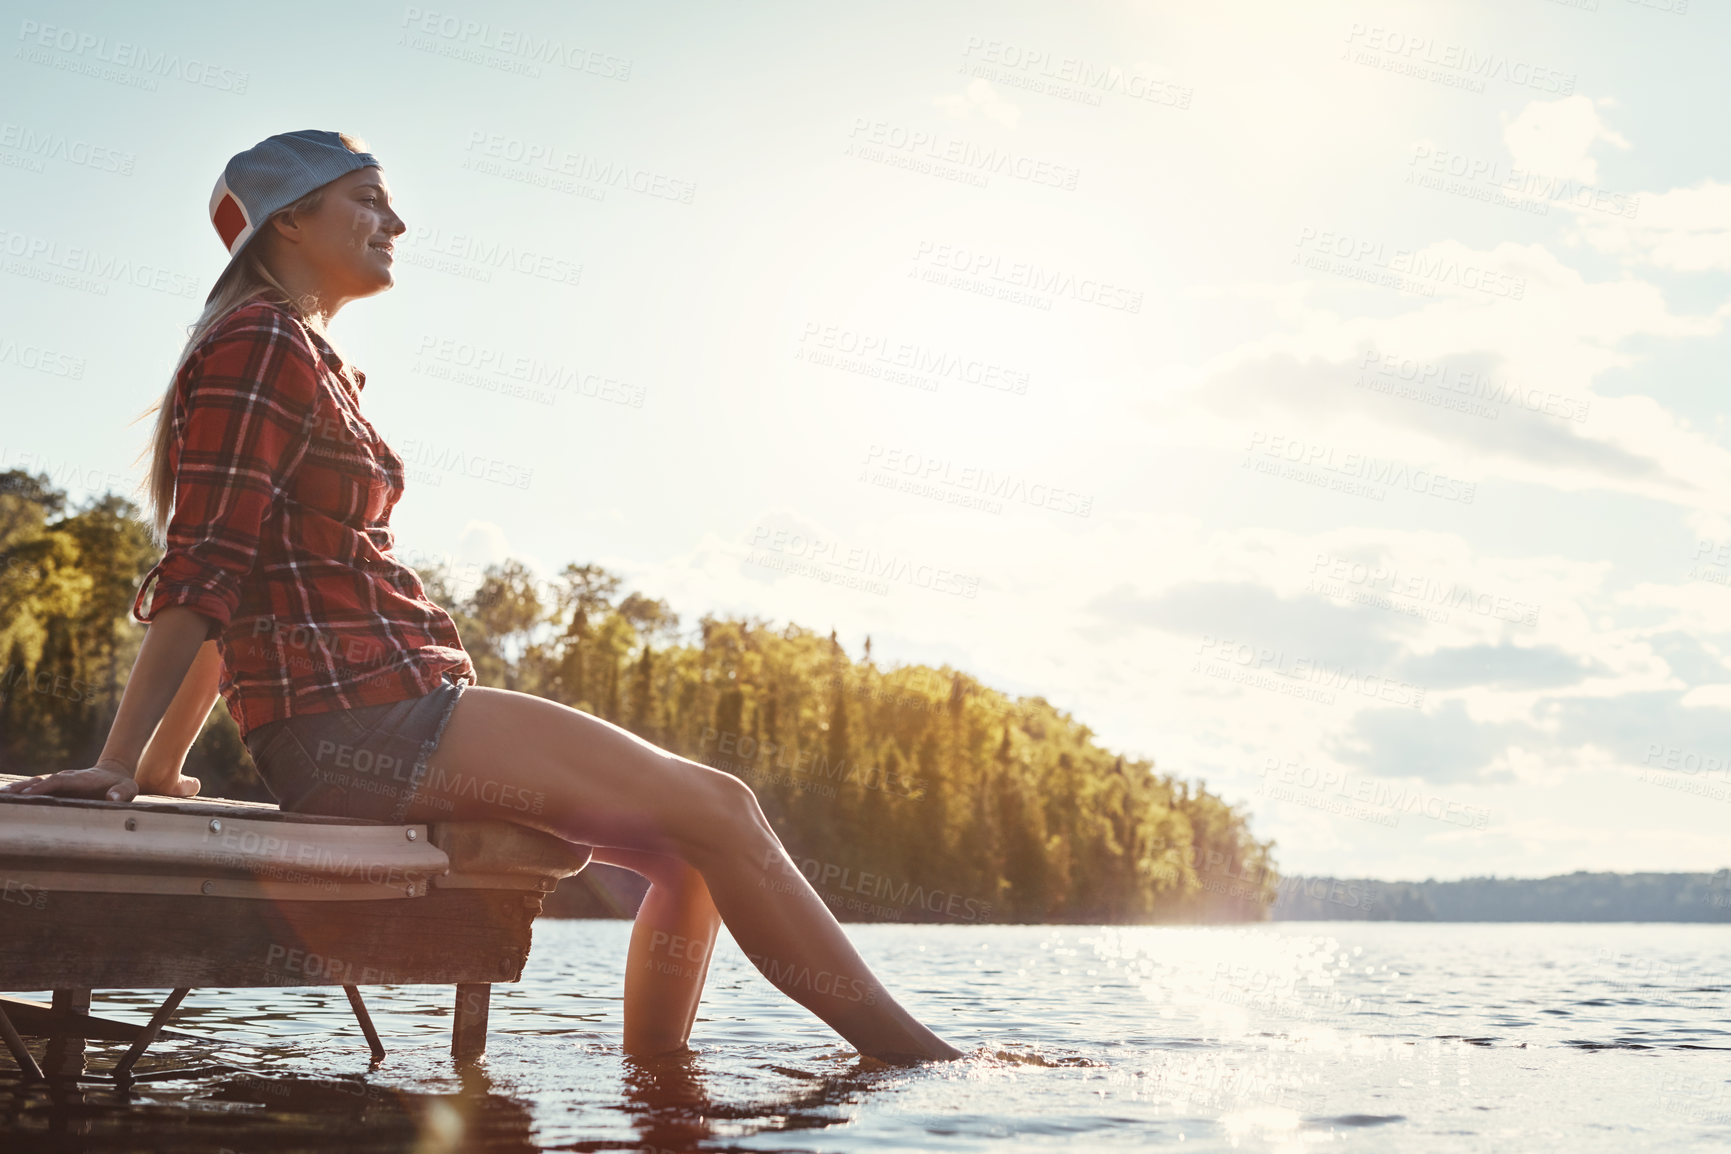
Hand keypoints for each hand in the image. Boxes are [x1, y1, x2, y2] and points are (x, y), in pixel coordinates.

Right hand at [0, 759, 196, 802]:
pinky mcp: (55, 787)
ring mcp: (59, 782)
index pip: (59, 782)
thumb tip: (113, 798)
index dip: (44, 787)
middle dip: (23, 788)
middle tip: (5, 796)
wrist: (115, 774)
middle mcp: (66, 778)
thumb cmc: (122, 785)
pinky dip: (21, 791)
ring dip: (18, 789)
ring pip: (35, 783)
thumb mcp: (128, 788)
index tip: (29, 794)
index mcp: (81, 779)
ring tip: (2, 796)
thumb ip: (122, 793)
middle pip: (41, 781)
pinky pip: (35, 788)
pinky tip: (8, 797)